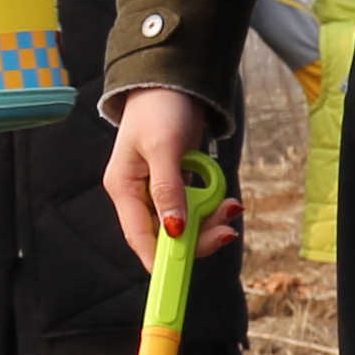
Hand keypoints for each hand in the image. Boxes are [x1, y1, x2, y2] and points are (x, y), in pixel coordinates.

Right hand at [103, 93, 232, 257]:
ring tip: (231, 202)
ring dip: (210, 217)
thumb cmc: (161, 108)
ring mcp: (157, 190)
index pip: (139, 236)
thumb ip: (168, 189)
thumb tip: (174, 229)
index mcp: (123, 188)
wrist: (174, 80)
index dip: (160, 259)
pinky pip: (196, 206)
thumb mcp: (164, 147)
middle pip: (166, 234)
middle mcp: (137, 194)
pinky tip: (223, 192)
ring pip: (185, 222)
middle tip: (228, 229)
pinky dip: (212, 202)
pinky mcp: (176, 184)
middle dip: (199, 235)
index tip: (182, 275)